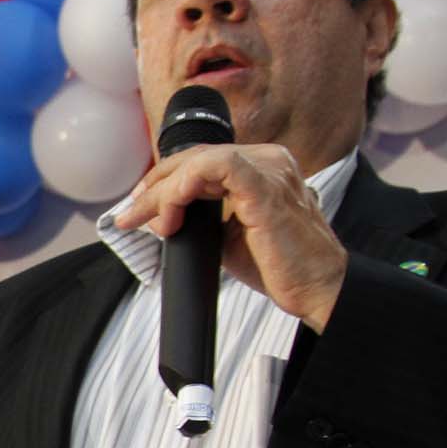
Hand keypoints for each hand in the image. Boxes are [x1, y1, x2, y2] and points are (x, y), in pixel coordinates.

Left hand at [113, 142, 348, 329]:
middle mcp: (269, 160)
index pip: (201, 160)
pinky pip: (216, 167)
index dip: (163, 179)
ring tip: (147, 219)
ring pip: (198, 161)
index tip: (139, 206)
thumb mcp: (227, 234)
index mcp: (262, 166)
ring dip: (163, 190)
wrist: (316, 289)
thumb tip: (162, 215)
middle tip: (130, 214)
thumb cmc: (279, 266)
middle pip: (195, 157)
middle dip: (154, 186)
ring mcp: (271, 169)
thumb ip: (201, 216)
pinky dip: (183, 186)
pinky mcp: (266, 187)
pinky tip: (170, 212)